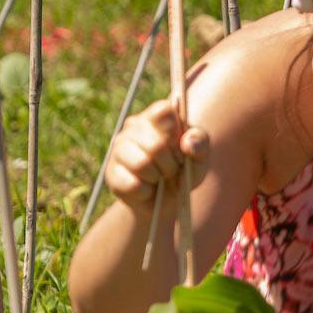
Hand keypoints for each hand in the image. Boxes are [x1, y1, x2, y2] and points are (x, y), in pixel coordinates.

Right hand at [104, 97, 208, 211]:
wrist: (165, 202)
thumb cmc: (184, 173)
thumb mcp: (200, 158)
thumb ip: (201, 143)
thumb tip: (188, 141)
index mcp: (156, 117)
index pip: (164, 110)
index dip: (176, 133)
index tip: (181, 148)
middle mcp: (133, 127)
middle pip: (156, 143)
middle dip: (171, 163)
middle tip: (172, 169)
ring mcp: (118, 148)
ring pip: (142, 163)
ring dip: (158, 177)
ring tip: (158, 178)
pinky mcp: (111, 172)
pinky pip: (132, 183)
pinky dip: (146, 191)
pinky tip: (146, 189)